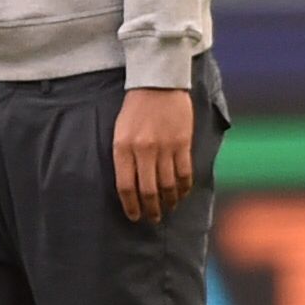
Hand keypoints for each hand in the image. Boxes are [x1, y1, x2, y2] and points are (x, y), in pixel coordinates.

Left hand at [114, 87, 195, 223]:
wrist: (157, 86)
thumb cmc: (134, 111)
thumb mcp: (119, 133)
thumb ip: (123, 157)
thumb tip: (129, 186)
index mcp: (122, 148)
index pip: (125, 186)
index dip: (130, 205)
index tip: (134, 216)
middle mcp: (142, 151)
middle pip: (148, 190)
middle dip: (151, 209)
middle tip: (153, 218)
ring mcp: (164, 148)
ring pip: (168, 185)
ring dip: (169, 201)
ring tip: (168, 208)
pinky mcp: (182, 143)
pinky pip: (184, 173)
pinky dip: (184, 187)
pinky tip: (182, 193)